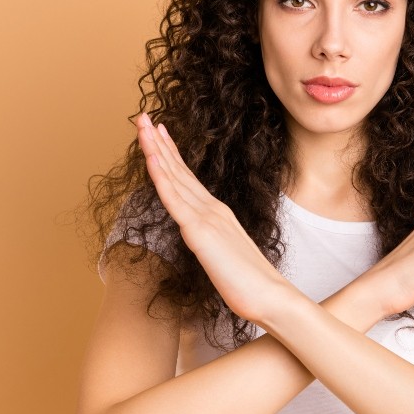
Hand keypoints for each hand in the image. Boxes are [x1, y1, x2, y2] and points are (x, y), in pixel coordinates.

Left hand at [135, 112, 294, 323]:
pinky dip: (161, 176)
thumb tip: (204, 242)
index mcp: (216, 214)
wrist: (270, 296)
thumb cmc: (250, 284)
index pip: (187, 178)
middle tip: (143, 116)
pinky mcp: (200, 232)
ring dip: (154, 148)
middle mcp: (211, 209)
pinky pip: (174, 200)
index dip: (170, 154)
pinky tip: (150, 158)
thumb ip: (213, 243)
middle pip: (178, 169)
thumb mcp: (225, 256)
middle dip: (158, 141)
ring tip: (142, 124)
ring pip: (173, 177)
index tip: (158, 133)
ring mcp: (206, 217)